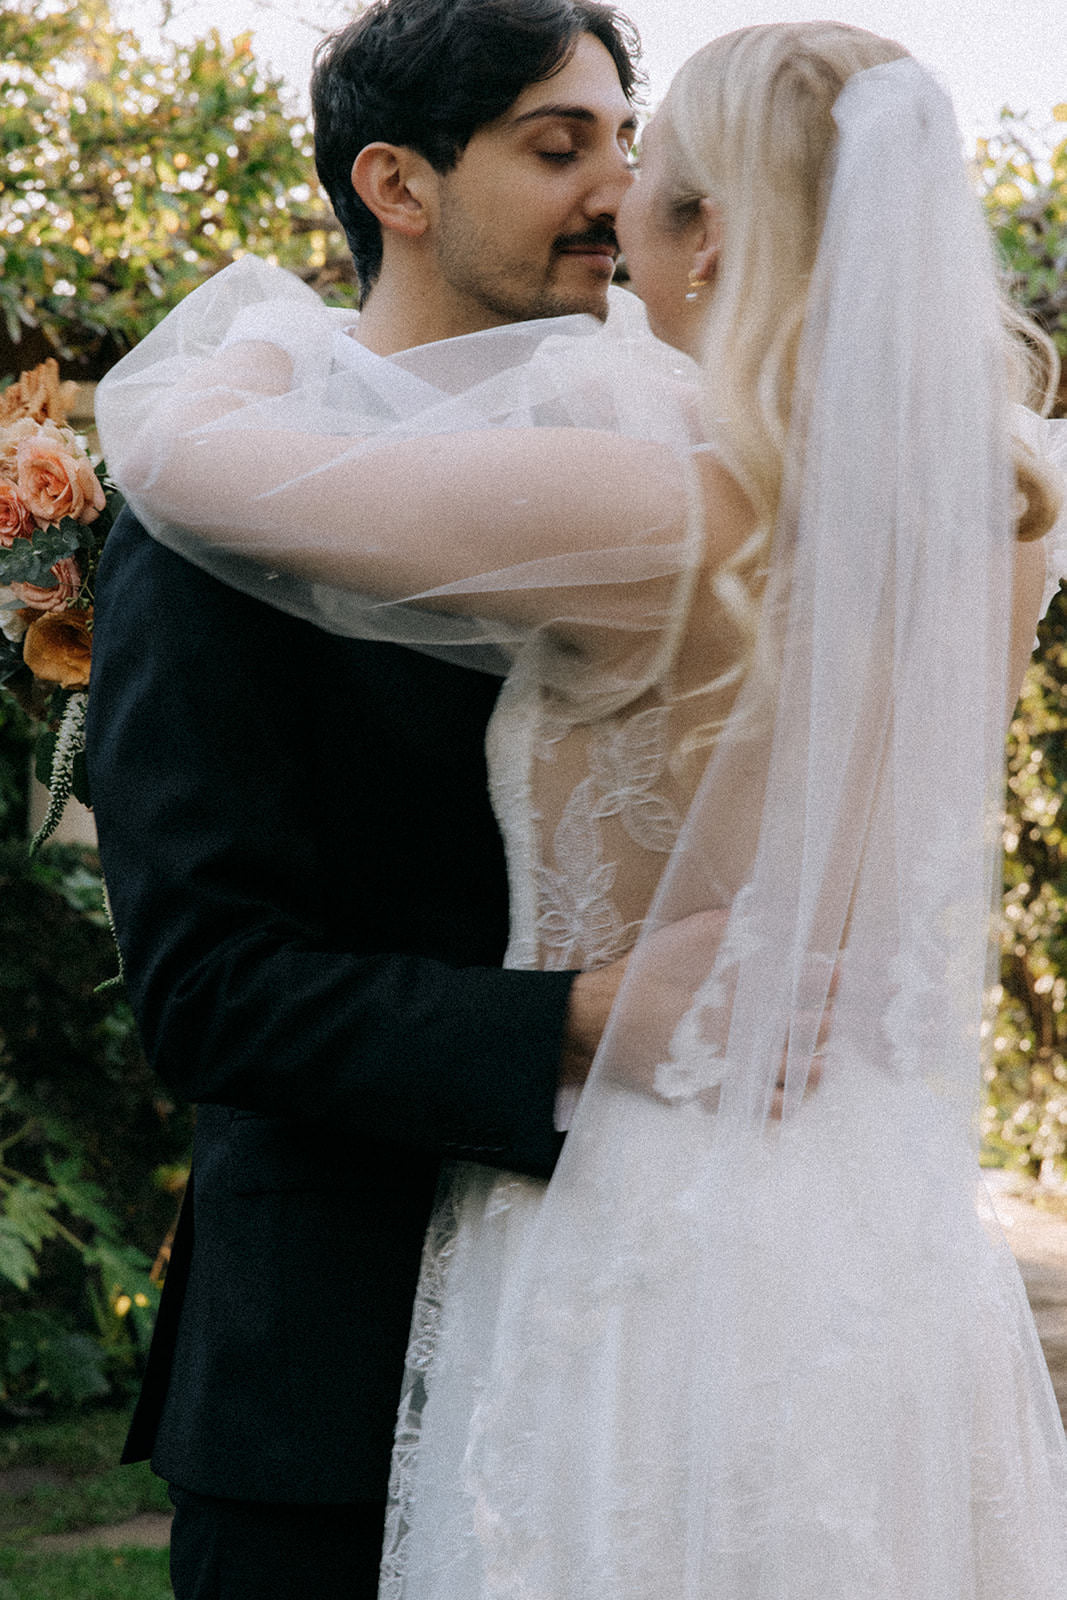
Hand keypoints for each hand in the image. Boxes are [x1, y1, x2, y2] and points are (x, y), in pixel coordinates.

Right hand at [563, 910, 834, 1118]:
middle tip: (835, 1019)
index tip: (844, 975)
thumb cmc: (644, 976)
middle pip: (806, 1030)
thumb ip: (729, 927)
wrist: (601, 1023)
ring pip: (794, 1074)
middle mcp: (746, 1030)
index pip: (803, 983)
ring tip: (823, 1064)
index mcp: (743, 990)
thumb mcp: (685, 937)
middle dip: (826, 1022)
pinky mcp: (718, 1092)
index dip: (829, 979)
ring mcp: (734, 1066)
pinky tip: (794, 1097)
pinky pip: (764, 1107)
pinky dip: (786, 1103)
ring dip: (815, 1067)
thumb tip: (768, 916)